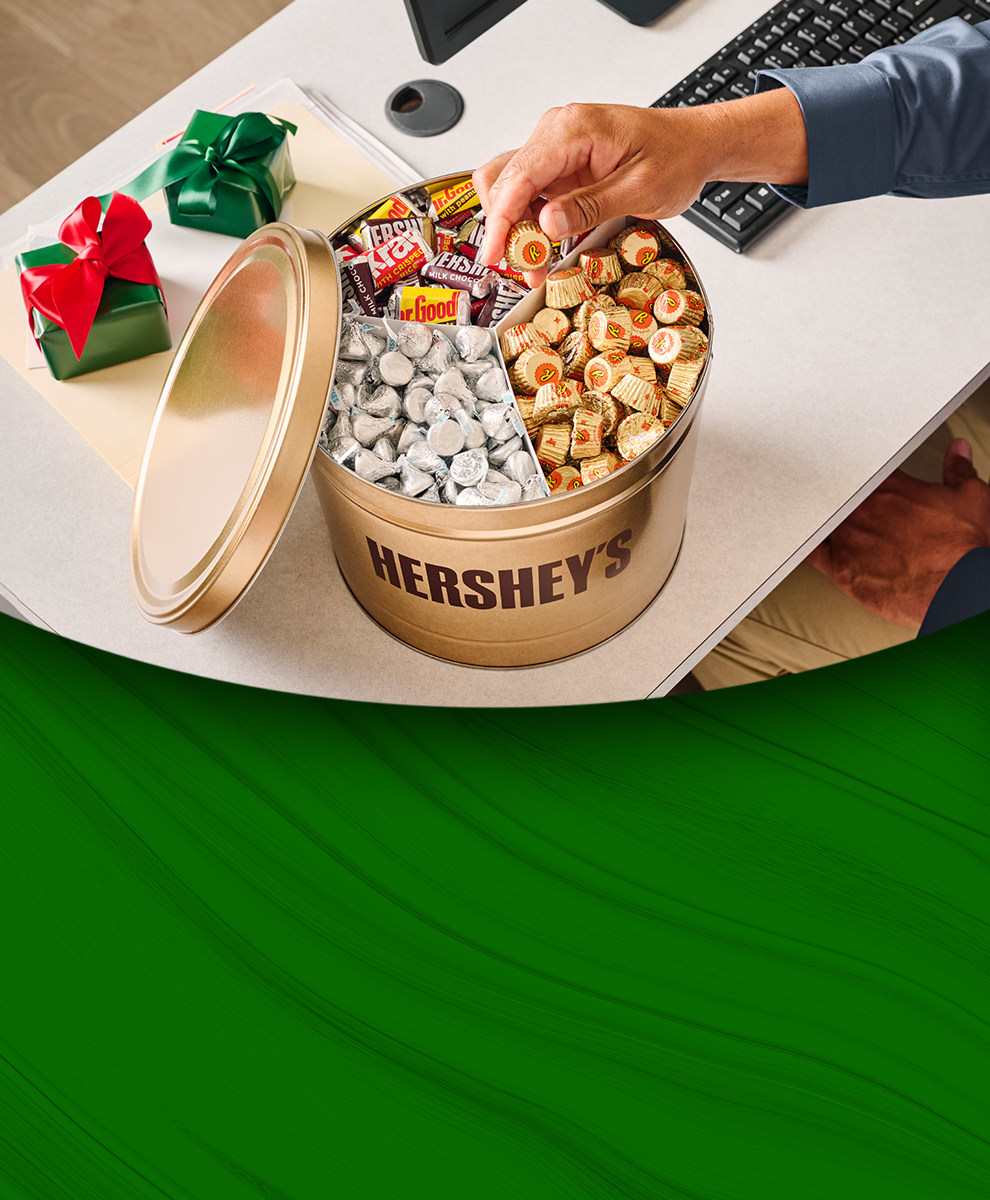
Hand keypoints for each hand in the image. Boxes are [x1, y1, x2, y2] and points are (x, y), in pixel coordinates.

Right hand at [472, 89, 807, 272]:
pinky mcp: (558, 166)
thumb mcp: (639, 189)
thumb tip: (546, 224)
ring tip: (535, 265)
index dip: (501, 220)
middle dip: (504, 228)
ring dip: (514, 229)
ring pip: (508, 188)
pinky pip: (527, 194)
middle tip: (523, 267)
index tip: (497, 254)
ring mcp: (554, 149)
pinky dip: (527, 224)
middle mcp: (556, 133)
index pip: (518, 176)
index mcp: (574, 130)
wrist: (693, 145)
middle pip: (501, 179)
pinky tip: (543, 248)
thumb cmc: (675, 156)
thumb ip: (590, 206)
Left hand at [807, 440, 989, 625]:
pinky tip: (801, 542)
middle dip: (839, 497)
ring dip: (821, 518)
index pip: (861, 471)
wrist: (957, 589)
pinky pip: (809, 554)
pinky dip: (804, 546)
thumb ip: (957, 471)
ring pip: (821, 521)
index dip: (858, 476)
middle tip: (846, 502)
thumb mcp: (971, 498)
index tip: (861, 480)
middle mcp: (862, 510)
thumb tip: (958, 452)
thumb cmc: (963, 550)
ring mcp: (848, 539)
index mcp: (889, 487)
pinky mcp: (840, 569)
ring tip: (822, 518)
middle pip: (836, 496)